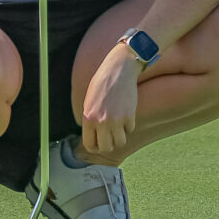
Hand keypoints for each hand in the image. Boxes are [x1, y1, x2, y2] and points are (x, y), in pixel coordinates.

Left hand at [80, 45, 139, 159]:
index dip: (95, 146)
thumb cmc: (102, 84)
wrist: (119, 71)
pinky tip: (125, 114)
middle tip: (110, 137)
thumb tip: (94, 136)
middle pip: (106, 148)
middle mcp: (101, 122)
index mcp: (88, 118)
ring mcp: (116, 120)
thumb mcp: (88, 102)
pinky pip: (130, 130)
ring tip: (118, 127)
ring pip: (120, 142)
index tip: (99, 143)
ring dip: (120, 137)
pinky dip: (128, 125)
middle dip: (108, 144)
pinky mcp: (129, 116)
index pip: (90, 144)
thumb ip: (90, 120)